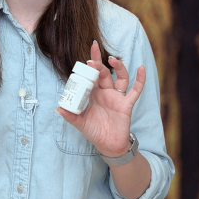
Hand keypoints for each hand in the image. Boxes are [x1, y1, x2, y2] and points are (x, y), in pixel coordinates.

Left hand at [56, 41, 145, 156]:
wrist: (108, 145)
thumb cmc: (94, 132)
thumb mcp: (80, 123)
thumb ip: (70, 116)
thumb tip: (57, 108)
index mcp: (93, 94)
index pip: (90, 77)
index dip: (88, 68)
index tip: (84, 60)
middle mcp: (105, 92)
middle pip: (103, 73)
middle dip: (99, 63)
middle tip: (93, 53)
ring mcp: (117, 97)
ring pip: (120, 78)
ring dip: (118, 67)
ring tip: (112, 59)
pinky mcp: (127, 104)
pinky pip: (135, 90)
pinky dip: (140, 79)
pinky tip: (141, 68)